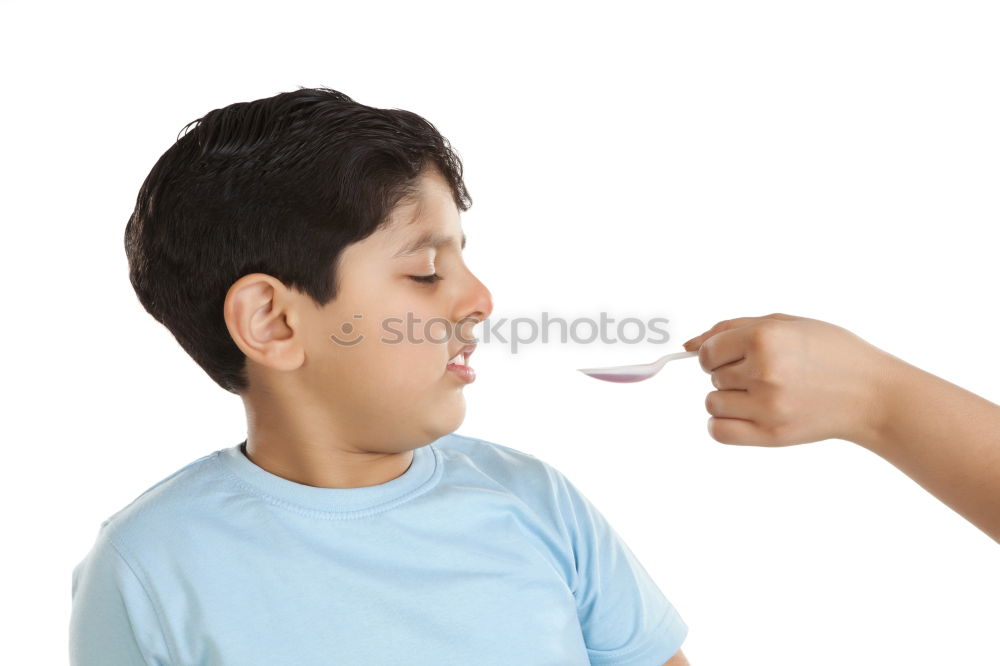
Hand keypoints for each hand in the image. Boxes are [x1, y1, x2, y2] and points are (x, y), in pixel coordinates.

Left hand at [682, 313, 895, 446]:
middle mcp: (763, 372)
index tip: (738, 356)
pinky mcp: (771, 435)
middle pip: (713, 377)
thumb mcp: (786, 324)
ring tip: (764, 394)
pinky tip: (747, 415)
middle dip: (731, 373)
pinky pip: (718, 431)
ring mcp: (767, 406)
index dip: (718, 353)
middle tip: (769, 374)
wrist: (873, 394)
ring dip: (730, 399)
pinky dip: (723, 424)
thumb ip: (732, 329)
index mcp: (764, 338)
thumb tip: (688, 345)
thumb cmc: (829, 352)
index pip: (708, 351)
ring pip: (713, 403)